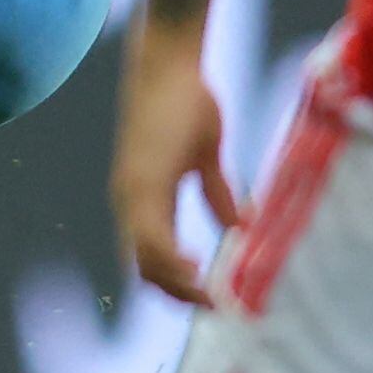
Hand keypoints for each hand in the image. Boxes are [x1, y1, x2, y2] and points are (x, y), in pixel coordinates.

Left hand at [111, 24, 244, 302]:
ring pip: (147, 260)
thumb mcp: (205, 156)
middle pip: (147, 268)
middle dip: (179, 293)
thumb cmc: (186, 102)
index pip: (152, 257)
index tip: (211, 298)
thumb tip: (241, 226)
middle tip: (214, 307)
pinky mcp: (143, 183)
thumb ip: (217, 193)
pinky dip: (172, 261)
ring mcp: (134, 194)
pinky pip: (152, 237)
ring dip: (178, 284)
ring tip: (209, 298)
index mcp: (145, 198)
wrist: (167, 64)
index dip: (178, 282)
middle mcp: (132, 202)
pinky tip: (197, 271)